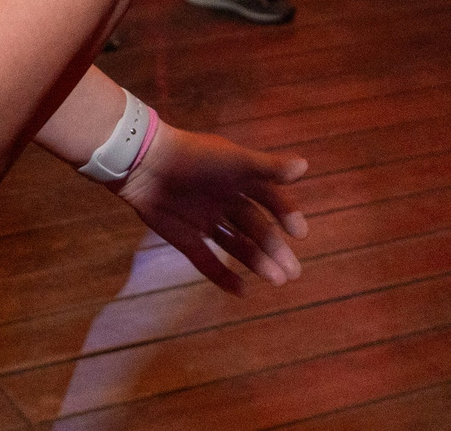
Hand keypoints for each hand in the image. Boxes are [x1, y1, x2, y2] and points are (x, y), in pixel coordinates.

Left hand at [114, 122, 307, 293]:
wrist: (146, 165)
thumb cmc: (195, 158)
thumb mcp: (234, 160)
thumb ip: (267, 168)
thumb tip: (305, 167)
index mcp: (238, 178)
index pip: (269, 199)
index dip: (286, 215)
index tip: (300, 235)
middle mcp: (224, 201)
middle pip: (255, 228)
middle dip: (275, 249)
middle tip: (293, 273)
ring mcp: (205, 221)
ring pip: (236, 245)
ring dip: (256, 262)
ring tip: (276, 281)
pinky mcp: (185, 238)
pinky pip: (207, 261)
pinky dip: (223, 276)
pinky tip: (243, 291)